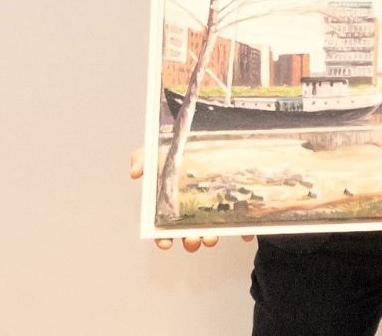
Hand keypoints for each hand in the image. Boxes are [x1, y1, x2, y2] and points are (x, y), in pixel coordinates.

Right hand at [131, 147, 251, 251]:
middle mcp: (191, 213)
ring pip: (211, 231)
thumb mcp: (155, 152)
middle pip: (188, 234)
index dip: (163, 238)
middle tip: (193, 240)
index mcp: (171, 206)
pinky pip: (238, 222)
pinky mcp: (233, 206)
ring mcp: (212, 211)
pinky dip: (242, 231)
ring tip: (211, 238)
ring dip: (210, 238)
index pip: (163, 229)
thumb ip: (143, 160)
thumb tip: (136, 172)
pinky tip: (245, 235)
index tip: (165, 243)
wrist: (210, 139)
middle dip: (190, 241)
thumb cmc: (176, 152)